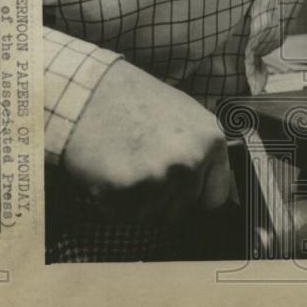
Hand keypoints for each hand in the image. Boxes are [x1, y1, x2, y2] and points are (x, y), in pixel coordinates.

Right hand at [61, 59, 230, 224]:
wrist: (89, 90)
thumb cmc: (136, 101)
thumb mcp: (185, 116)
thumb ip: (203, 152)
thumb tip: (217, 187)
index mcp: (211, 141)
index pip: (215, 199)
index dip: (194, 199)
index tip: (180, 193)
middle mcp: (192, 159)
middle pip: (180, 211)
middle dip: (160, 200)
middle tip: (140, 170)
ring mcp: (160, 174)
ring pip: (151, 216)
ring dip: (135, 202)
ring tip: (124, 165)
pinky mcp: (127, 186)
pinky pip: (122, 213)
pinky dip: (112, 201)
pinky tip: (108, 171)